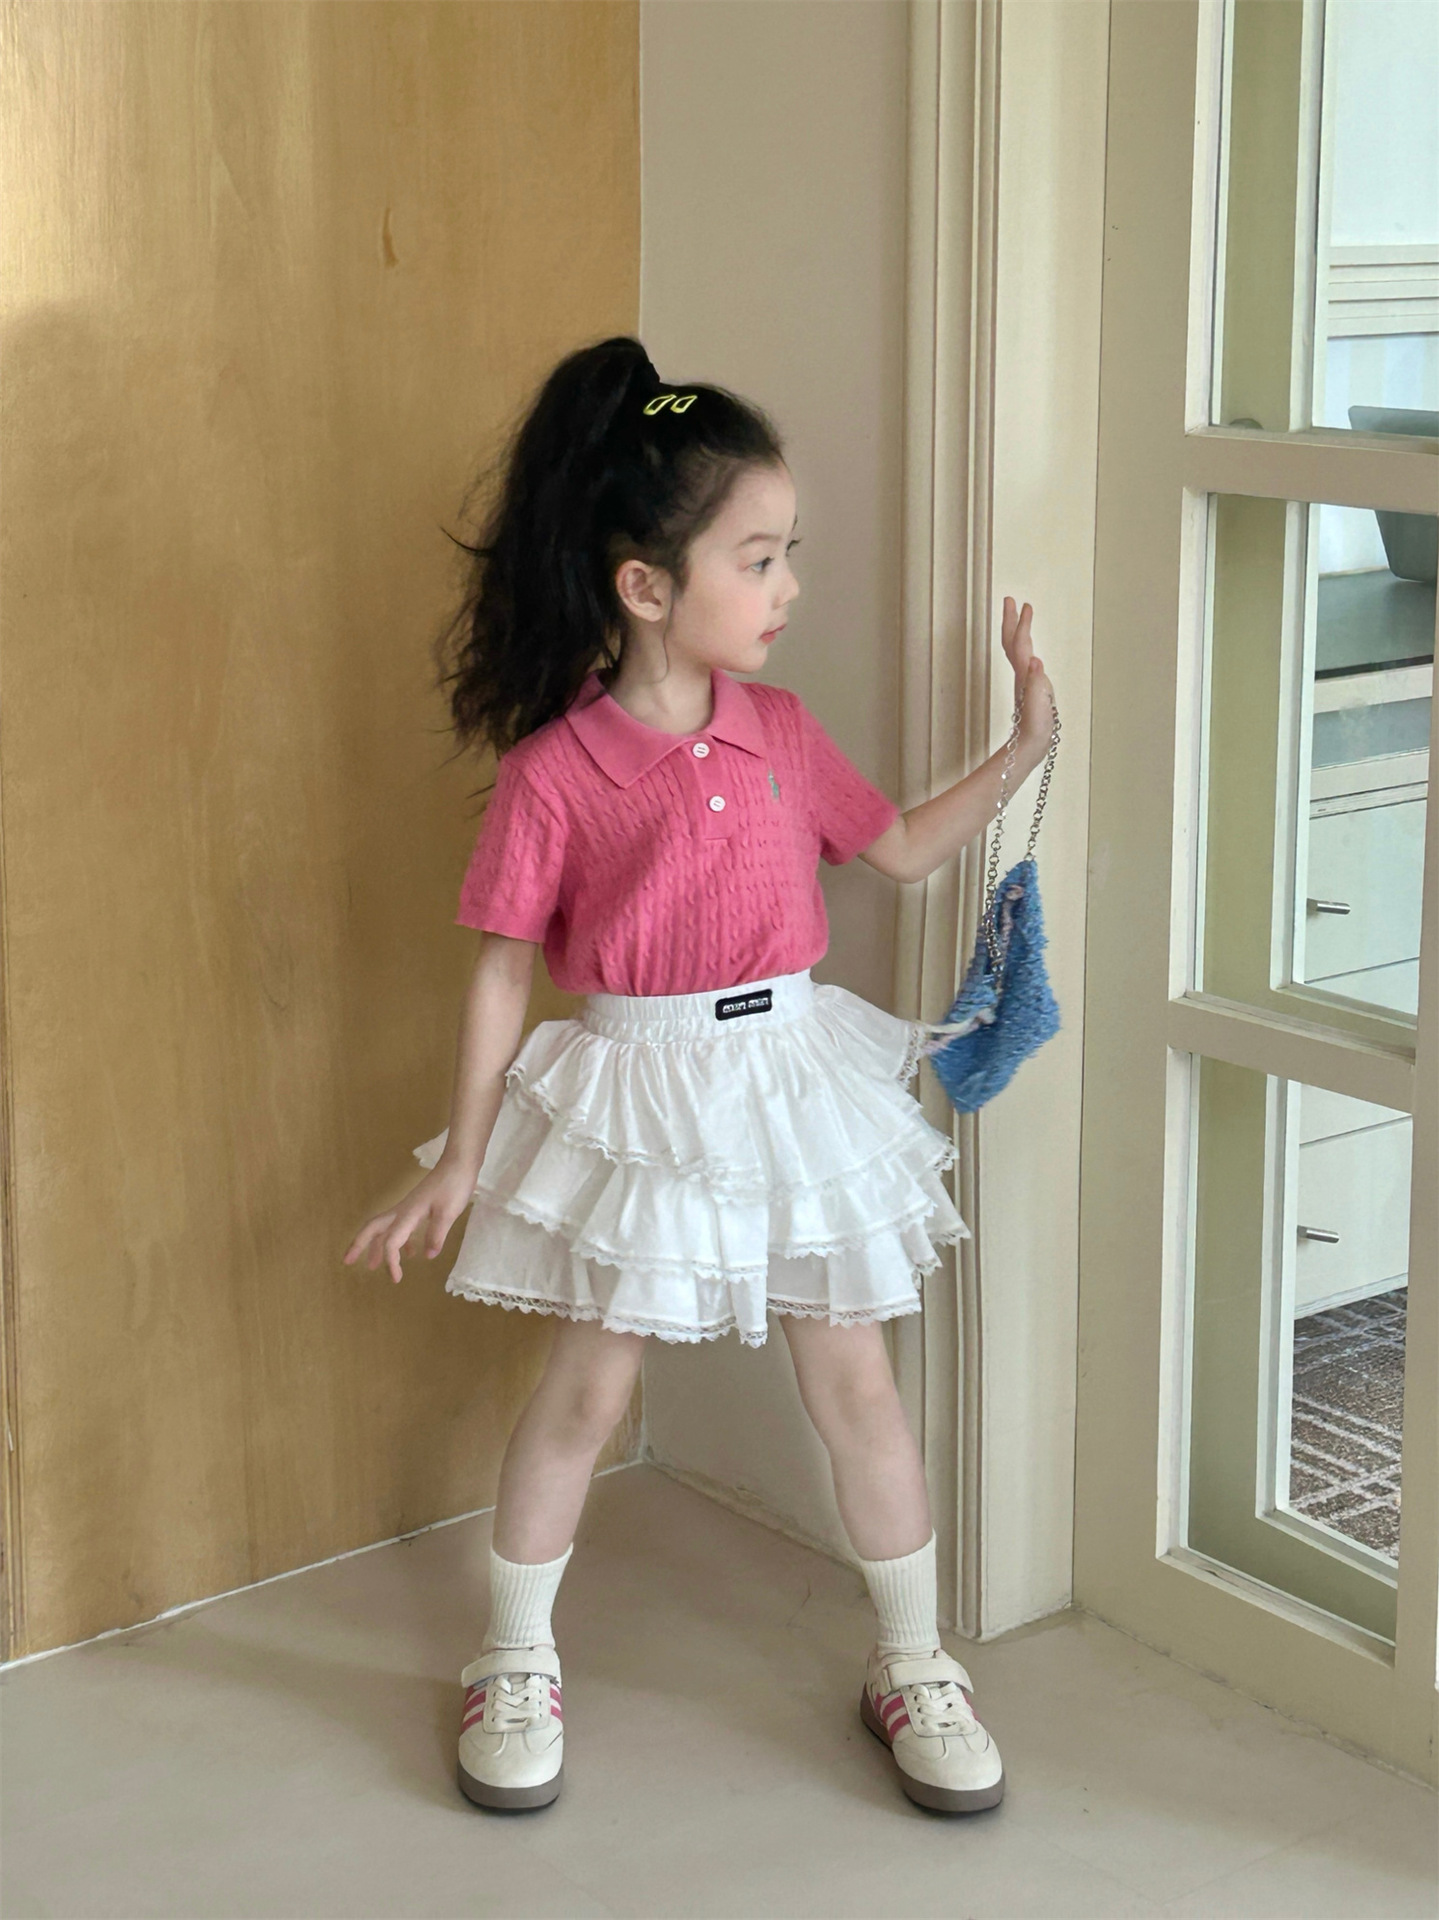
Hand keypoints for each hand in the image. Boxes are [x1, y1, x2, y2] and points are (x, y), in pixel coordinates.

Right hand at [342, 1159, 480, 1284]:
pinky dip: (398, 1240)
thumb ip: (437, 1234)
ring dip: (375, 1245)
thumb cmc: (454, 1185)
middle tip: (346, 1262)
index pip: (391, 1242)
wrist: (459, 1162)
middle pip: (373, 1228)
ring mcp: (408, 1207)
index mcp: (408, 1214)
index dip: (390, 1262)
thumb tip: (427, 1256)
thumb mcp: (449, 1212)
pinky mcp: (417, 1206)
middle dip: (358, 1245)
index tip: (396, 1279)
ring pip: (384, 1228)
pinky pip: (400, 1226)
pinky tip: (409, 1252)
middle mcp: (403, 1210)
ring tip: (371, 1264)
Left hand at [1000, 595, 1056, 753]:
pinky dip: (1025, 647)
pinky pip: (1024, 660)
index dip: (1022, 624)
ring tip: (1020, 617)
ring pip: (1017, 649)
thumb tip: (1034, 660)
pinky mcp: (1029, 688)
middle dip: (1011, 620)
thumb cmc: (1035, 728)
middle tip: (1010, 600)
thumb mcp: (1038, 704)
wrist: (1030, 745)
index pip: (1020, 643)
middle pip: (1012, 642)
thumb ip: (1036, 683)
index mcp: (1024, 675)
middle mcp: (1022, 674)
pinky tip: (1029, 649)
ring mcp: (1024, 680)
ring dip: (1017, 630)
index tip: (1024, 605)